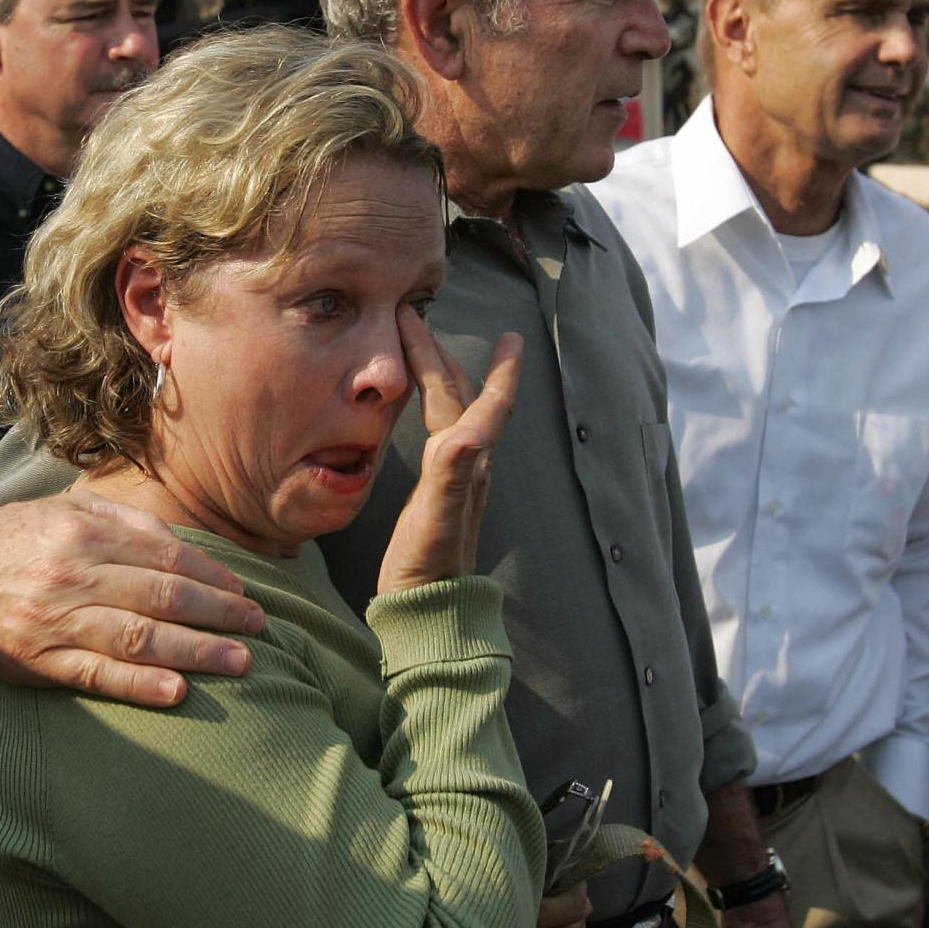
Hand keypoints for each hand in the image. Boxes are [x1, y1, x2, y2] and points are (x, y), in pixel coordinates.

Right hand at [0, 491, 266, 709]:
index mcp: (85, 531)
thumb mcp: (63, 510)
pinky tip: (177, 692)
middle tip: (258, 626)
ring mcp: (57, 621)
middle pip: (164, 596)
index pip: (167, 556)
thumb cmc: (13, 540)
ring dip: (197, 651)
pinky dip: (140, 685)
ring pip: (140, 637)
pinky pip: (97, 676)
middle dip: (220, 613)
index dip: (214, 575)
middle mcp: (75, 574)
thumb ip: (122, 519)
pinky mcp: (40, 662)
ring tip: (239, 661)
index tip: (244, 591)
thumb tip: (180, 541)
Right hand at [374, 316, 522, 594]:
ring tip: (429, 351)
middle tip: (419, 318)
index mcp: (466, 461)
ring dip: (441, 377)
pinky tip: (423, 415)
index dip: (494, 368)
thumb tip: (468, 432)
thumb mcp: (438, 518)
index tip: (509, 335)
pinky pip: (438, 434)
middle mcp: (467, 465)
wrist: (427, 609)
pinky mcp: (438, 494)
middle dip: (443, 355)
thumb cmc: (429, 565)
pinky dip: (430, 409)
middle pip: (460, 397)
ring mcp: (455, 480)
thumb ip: (452, 473)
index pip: (480, 401)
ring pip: (450, 413)